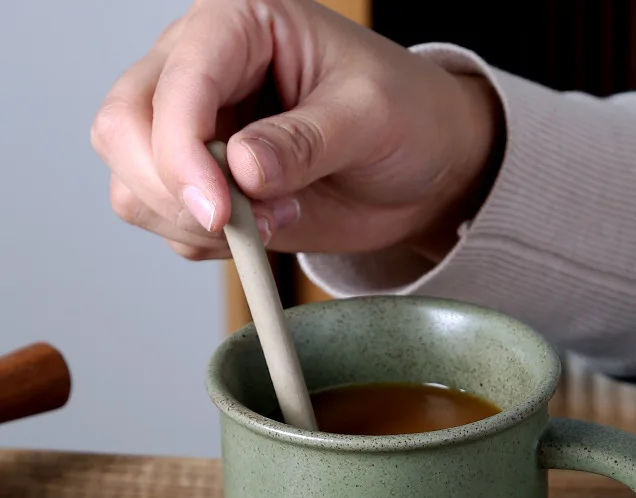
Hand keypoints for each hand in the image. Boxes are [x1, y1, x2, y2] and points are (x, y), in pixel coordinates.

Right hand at [91, 0, 502, 262]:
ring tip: (273, 220)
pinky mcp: (203, 183)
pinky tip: (260, 231)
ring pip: (134, 182)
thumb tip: (241, 170)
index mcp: (238, 26)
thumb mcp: (370, 117)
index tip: (220, 212)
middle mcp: (201, 72)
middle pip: (124, 129)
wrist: (422, 169)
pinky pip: (164, 221)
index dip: (183, 153)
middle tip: (247, 223)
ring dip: (190, 223)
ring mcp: (195, 132)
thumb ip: (304, 142)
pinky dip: (202, 243)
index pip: (177, 82)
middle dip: (175, 191)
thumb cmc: (407, 117)